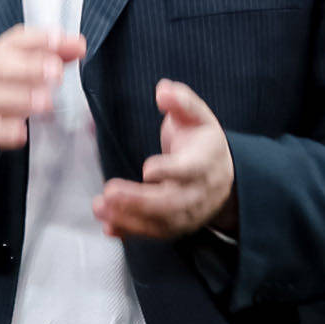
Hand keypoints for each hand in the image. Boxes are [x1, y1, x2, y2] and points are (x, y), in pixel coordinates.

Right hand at [0, 21, 86, 175]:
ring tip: (46, 103)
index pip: (13, 41)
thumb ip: (45, 61)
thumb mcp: (14, 78)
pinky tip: (22, 133)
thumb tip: (77, 46)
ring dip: (18, 98)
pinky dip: (2, 131)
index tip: (65, 41)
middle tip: (56, 72)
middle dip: (27, 66)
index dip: (39, 39)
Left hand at [97, 79, 236, 243]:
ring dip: (129, 218)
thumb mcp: (198, 116)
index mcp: (205, 162)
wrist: (224, 176)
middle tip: (109, 191)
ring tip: (100, 207)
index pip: (190, 171)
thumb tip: (163, 90)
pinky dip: (131, 233)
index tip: (147, 168)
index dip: (170, 171)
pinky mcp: (175, 225)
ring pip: (161, 222)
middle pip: (172, 202)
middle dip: (140, 200)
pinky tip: (109, 227)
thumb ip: (181, 102)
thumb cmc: (203, 142)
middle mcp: (198, 192)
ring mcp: (188, 212)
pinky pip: (154, 233)